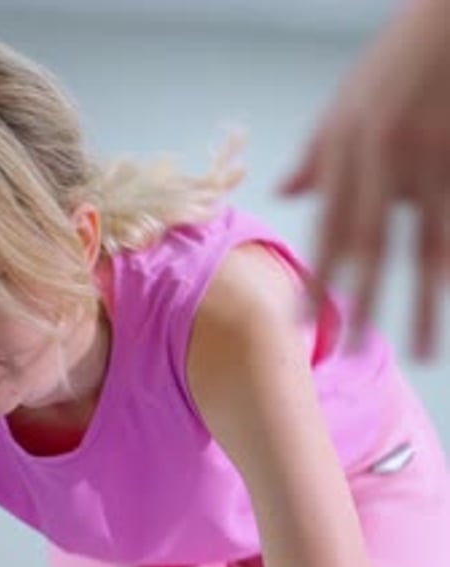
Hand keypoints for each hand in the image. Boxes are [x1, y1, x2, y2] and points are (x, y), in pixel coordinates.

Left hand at [278, 0, 449, 357]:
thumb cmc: (397, 60)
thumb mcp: (347, 100)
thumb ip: (318, 153)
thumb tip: (282, 193)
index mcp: (351, 145)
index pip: (330, 225)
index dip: (317, 276)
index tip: (301, 322)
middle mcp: (390, 157)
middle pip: (376, 247)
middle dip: (366, 307)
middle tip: (356, 357)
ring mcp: (436, 159)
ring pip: (432, 250)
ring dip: (424, 307)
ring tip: (422, 354)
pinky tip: (448, 295)